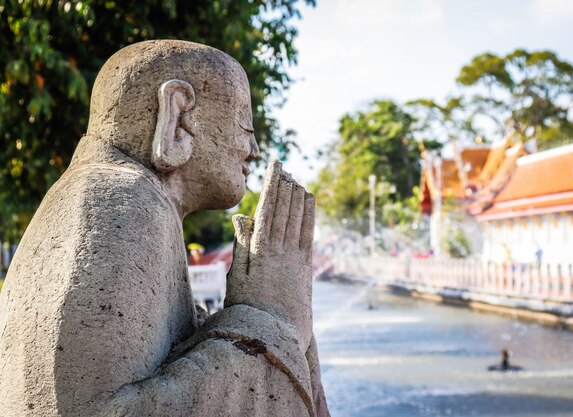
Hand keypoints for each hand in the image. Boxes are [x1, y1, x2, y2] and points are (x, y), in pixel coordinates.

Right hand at [224, 160, 314, 350]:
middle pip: (285, 210)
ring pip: (298, 219)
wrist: (277, 335)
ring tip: (297, 180)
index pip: (268, 209)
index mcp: (261, 251)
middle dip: (285, 187)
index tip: (275, 167)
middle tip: (285, 168)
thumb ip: (242, 244)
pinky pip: (309, 233)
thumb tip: (242, 215)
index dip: (272, 185)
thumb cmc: (249, 308)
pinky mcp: (306, 267)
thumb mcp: (237, 277)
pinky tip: (310, 202)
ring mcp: (296, 258)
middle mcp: (282, 250)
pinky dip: (310, 214)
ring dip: (298, 197)